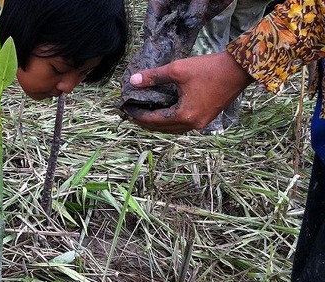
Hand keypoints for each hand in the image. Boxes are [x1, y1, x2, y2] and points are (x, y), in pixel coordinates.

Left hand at [127, 52, 253, 133]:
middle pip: (163, 129)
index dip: (138, 116)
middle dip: (146, 123)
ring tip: (145, 116)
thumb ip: (154, 77)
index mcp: (184, 115)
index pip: (154, 120)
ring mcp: (201, 124)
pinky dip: (171, 121)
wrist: (238, 69)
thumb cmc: (209, 68)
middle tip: (132, 115)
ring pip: (173, 129)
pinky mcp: (207, 118)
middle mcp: (193, 124)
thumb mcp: (178, 70)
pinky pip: (183, 125)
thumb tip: (133, 81)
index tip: (127, 110)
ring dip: (159, 124)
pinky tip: (165, 113)